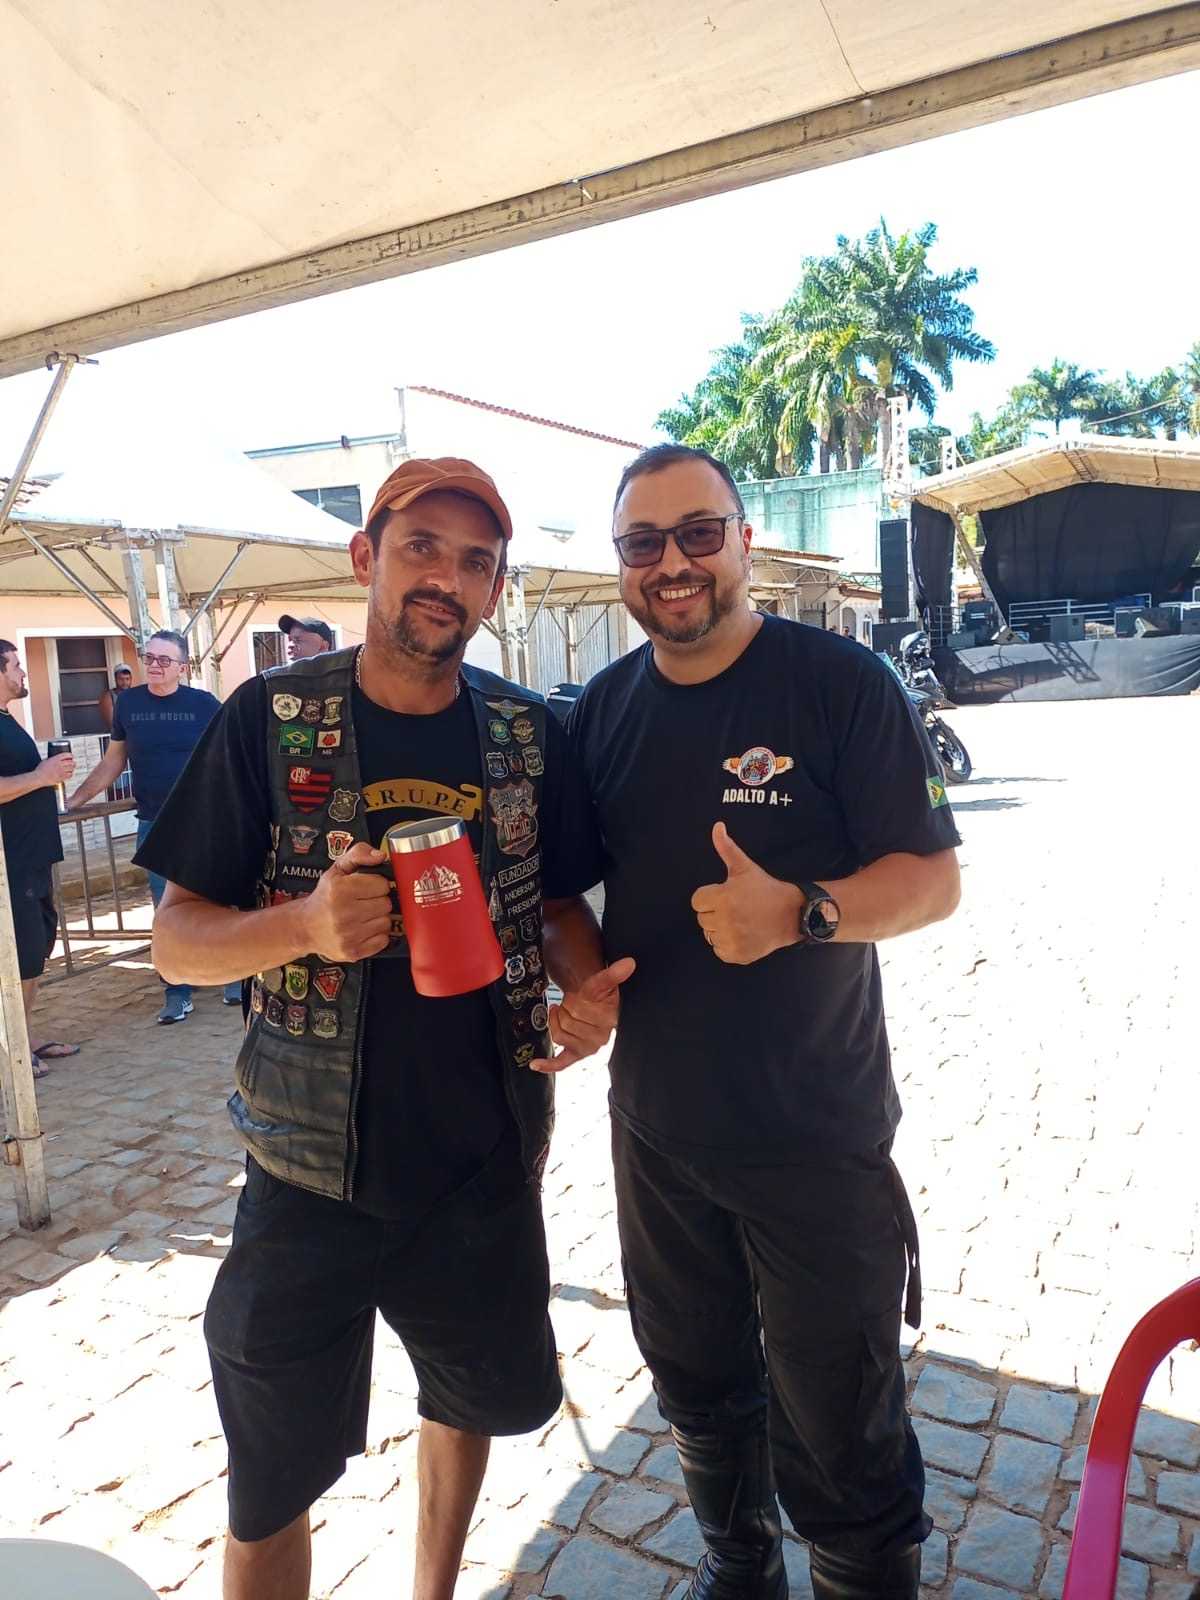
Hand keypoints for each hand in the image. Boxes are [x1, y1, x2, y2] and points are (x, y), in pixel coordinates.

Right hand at [39, 753, 74, 786]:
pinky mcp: (61, 777)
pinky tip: (69, 774)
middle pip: (71, 762)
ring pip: (71, 769)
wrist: (39, 778)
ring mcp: (61, 771)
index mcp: (56, 759)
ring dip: (72, 768)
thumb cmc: (40, 770)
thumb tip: (55, 758)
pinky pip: (69, 775)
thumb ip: (52, 759)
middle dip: (73, 762)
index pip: (66, 755)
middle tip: (73, 763)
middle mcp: (60, 764)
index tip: (72, 756)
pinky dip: (70, 774)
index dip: (71, 755)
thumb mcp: (45, 761)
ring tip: (71, 769)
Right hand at [298, 842, 393, 961]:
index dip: (377, 884)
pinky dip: (377, 935)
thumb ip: (359, 853)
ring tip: (362, 916)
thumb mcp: (337, 870)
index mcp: (339, 890)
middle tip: (364, 902)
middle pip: (386, 904)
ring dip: (378, 918)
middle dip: (378, 901)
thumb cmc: (324, 898)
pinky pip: (383, 940)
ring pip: (386, 922)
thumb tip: (380, 855)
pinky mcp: (353, 952)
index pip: (382, 885)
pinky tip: (363, 929)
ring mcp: (348, 935)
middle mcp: (343, 913)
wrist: (305, 927)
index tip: (367, 888)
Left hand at [530, 956, 635, 1073]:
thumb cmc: (598, 994)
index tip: (577, 995)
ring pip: (559, 1036)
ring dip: (556, 1021)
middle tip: (572, 1003)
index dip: (572, 1000)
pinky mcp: (577, 1055)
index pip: (577, 1011)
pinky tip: (535, 1064)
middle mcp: (600, 1039)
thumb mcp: (603, 982)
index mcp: (609, 1021)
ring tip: (563, 1012)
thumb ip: (613, 974)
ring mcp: (588, 1048)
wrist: (596, 1004)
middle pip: (566, 1023)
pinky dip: (548, 1064)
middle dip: (565, 1009)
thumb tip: (629, 963)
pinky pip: (562, 1062)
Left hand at [691, 822, 804, 965]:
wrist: (791, 914)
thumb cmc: (764, 889)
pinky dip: (727, 945)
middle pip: (702, 919)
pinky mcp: (737, 955)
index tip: (727, 895)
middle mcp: (726, 920)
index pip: (697, 901)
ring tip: (740, 921)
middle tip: (737, 908)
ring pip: (709, 935)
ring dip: (720, 929)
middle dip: (716, 912)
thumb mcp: (744, 868)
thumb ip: (726, 848)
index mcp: (723, 897)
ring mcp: (732, 939)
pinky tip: (743, 934)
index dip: (710, 897)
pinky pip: (719, 950)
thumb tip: (717, 826)